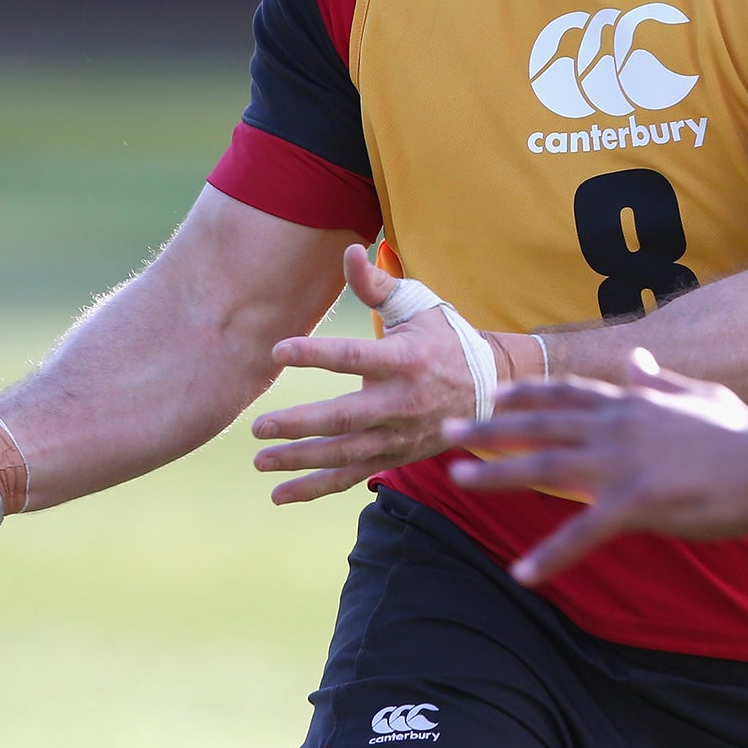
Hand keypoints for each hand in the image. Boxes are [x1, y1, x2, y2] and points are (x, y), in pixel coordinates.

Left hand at [252, 245, 488, 503]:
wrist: (489, 387)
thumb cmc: (444, 337)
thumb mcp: (418, 304)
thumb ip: (377, 284)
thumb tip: (349, 252)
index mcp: (407, 360)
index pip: (354, 357)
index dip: (315, 354)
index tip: (277, 351)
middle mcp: (403, 403)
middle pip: (344, 418)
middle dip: (299, 424)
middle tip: (258, 425)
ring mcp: (399, 436)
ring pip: (344, 454)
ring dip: (299, 460)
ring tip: (259, 459)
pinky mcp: (394, 457)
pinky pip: (351, 477)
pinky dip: (315, 489)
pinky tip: (279, 495)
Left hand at [445, 349, 747, 583]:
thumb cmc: (747, 431)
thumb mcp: (700, 395)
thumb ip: (660, 381)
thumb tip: (635, 360)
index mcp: (632, 402)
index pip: (565, 393)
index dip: (524, 394)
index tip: (489, 394)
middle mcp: (619, 424)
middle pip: (539, 423)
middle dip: (488, 427)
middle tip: (445, 430)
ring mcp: (624, 462)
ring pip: (545, 466)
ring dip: (497, 474)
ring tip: (458, 480)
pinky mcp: (639, 502)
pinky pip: (583, 533)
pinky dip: (551, 555)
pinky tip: (523, 573)